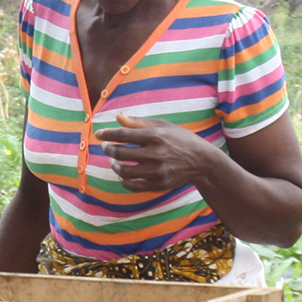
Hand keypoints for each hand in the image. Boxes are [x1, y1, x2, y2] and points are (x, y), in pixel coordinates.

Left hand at [96, 113, 217, 193]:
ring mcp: (157, 172)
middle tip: (106, 147)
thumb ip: (139, 122)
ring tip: (114, 161)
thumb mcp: (163, 126)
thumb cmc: (180, 139)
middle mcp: (156, 154)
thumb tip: (118, 116)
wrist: (202, 162)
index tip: (99, 134)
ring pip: (124, 171)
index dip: (108, 134)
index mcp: (156, 136)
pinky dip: (124, 180)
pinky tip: (123, 174)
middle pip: (121, 153)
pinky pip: (133, 185)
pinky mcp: (158, 185)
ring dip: (115, 165)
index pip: (124, 135)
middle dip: (109, 149)